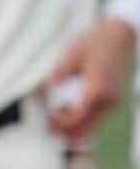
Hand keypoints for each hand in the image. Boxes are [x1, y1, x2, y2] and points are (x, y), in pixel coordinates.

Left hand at [47, 17, 135, 141]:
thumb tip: (48, 94)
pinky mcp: (114, 96)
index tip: (48, 126)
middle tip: (51, 134)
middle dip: (70, 132)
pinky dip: (86, 119)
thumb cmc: (95, 41)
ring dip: (78, 128)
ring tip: (59, 128)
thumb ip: (58, 76)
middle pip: (88, 126)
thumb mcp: (71, 56)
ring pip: (95, 123)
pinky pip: (99, 114)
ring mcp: (114, 99)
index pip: (77, 116)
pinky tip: (72, 118)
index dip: (61, 124)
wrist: (121, 33)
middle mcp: (109, 98)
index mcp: (97, 89)